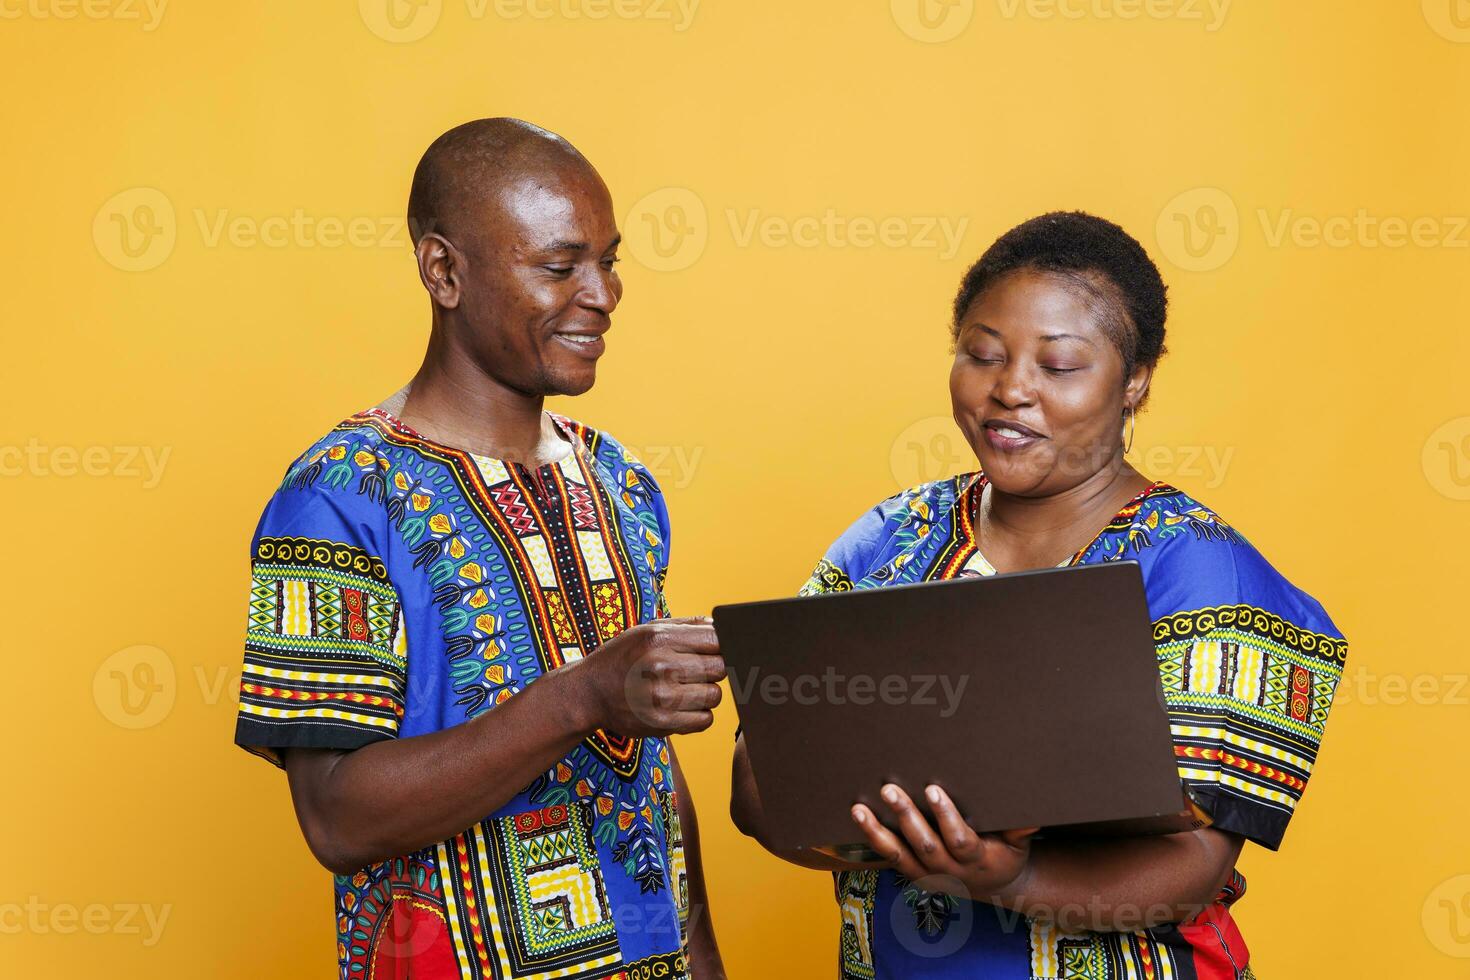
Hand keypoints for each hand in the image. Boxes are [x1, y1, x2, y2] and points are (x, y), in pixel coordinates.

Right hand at [568, 617, 724, 736]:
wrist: (589, 693)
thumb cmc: (621, 658)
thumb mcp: (646, 630)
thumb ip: (685, 626)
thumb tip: (721, 626)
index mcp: (659, 638)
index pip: (716, 640)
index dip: (720, 646)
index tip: (711, 651)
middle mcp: (661, 667)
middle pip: (720, 668)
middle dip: (712, 669)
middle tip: (694, 671)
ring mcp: (661, 698)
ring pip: (715, 696)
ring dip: (705, 693)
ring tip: (684, 689)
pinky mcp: (662, 724)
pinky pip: (705, 720)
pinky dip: (698, 714)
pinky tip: (681, 706)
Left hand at [851, 783, 1035, 900]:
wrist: (993, 888)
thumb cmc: (1005, 854)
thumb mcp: (1018, 845)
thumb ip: (1020, 829)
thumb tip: (1033, 814)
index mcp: (976, 861)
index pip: (959, 839)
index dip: (946, 817)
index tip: (933, 790)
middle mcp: (949, 871)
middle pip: (924, 845)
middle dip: (906, 817)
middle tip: (890, 789)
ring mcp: (927, 875)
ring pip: (898, 855)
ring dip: (877, 832)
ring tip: (859, 809)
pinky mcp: (913, 874)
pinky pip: (889, 858)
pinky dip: (872, 840)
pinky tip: (858, 819)